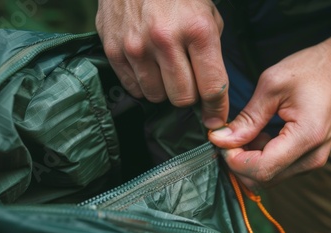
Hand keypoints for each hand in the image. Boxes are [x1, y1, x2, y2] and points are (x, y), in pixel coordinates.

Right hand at [96, 0, 228, 128]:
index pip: (212, 88)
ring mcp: (136, 46)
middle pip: (183, 99)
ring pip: (157, 97)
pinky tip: (148, 66)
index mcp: (197, 30)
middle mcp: (165, 40)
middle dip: (190, 96)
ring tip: (166, 69)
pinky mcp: (113, 50)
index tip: (216, 118)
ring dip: (165, 90)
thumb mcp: (208, 16)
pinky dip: (144, 84)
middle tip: (189, 82)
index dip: (217, 109)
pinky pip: (134, 88)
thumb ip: (212, 56)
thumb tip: (213, 97)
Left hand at [209, 36, 330, 187]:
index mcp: (306, 138)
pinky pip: (281, 169)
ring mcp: (315, 160)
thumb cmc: (312, 69)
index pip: (261, 169)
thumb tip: (220, 139)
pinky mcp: (312, 157)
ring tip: (246, 131)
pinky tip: (260, 135)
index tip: (221, 138)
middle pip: (264, 180)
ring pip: (271, 178)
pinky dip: (263, 158)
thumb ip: (247, 118)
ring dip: (250, 161)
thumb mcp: (272, 85)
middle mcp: (313, 157)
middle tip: (228, 136)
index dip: (234, 159)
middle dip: (239, 162)